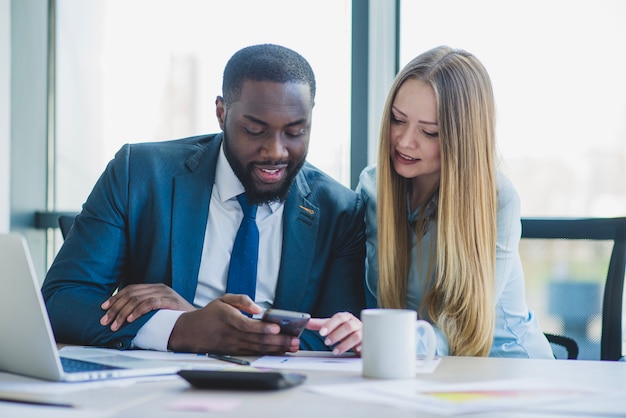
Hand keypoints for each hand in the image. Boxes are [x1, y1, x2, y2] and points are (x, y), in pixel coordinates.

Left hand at [100, 283, 194, 331]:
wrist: (197, 321)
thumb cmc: (176, 318)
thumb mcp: (159, 310)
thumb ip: (146, 309)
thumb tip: (123, 316)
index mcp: (155, 288)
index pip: (130, 289)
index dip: (115, 298)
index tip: (104, 308)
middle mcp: (159, 287)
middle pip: (130, 294)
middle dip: (115, 308)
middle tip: (105, 321)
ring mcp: (165, 293)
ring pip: (137, 299)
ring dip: (123, 313)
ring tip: (115, 325)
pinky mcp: (170, 301)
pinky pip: (150, 303)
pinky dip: (138, 311)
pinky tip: (130, 319)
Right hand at [167, 294, 300, 354]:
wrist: (191, 332)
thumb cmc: (211, 314)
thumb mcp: (223, 299)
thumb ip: (242, 300)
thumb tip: (258, 308)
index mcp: (228, 318)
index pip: (247, 325)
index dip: (263, 328)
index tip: (276, 328)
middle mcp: (231, 334)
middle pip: (257, 339)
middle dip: (278, 341)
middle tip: (294, 340)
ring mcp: (233, 346)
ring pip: (258, 348)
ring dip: (277, 348)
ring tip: (293, 346)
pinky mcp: (235, 352)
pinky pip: (254, 353)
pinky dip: (268, 353)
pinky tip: (280, 351)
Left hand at [307, 312, 361, 355]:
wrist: (362, 336)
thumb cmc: (346, 330)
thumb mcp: (333, 326)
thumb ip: (320, 325)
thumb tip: (306, 322)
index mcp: (346, 317)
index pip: (339, 317)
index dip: (330, 325)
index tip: (321, 333)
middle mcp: (355, 323)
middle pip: (348, 326)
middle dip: (336, 334)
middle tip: (326, 342)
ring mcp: (363, 331)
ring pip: (356, 335)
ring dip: (345, 344)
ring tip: (335, 351)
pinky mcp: (368, 341)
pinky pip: (366, 343)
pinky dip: (361, 347)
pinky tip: (355, 351)